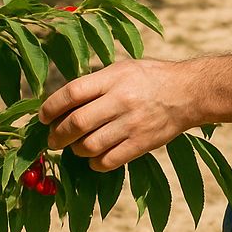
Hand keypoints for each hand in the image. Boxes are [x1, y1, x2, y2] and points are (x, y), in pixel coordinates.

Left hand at [38, 59, 192, 171]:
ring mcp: (131, 124)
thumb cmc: (151, 77)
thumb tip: (62, 101)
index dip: (50, 107)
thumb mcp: (123, 69)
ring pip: (88, 146)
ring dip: (76, 150)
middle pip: (76, 123)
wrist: (188, 92)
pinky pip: (107, 162)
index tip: (43, 116)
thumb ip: (96, 82)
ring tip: (76, 146)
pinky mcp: (141, 144)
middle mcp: (121, 100)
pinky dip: (94, 163)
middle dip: (57, 135)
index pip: (72, 93)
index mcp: (114, 78)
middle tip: (53, 139)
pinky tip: (96, 156)